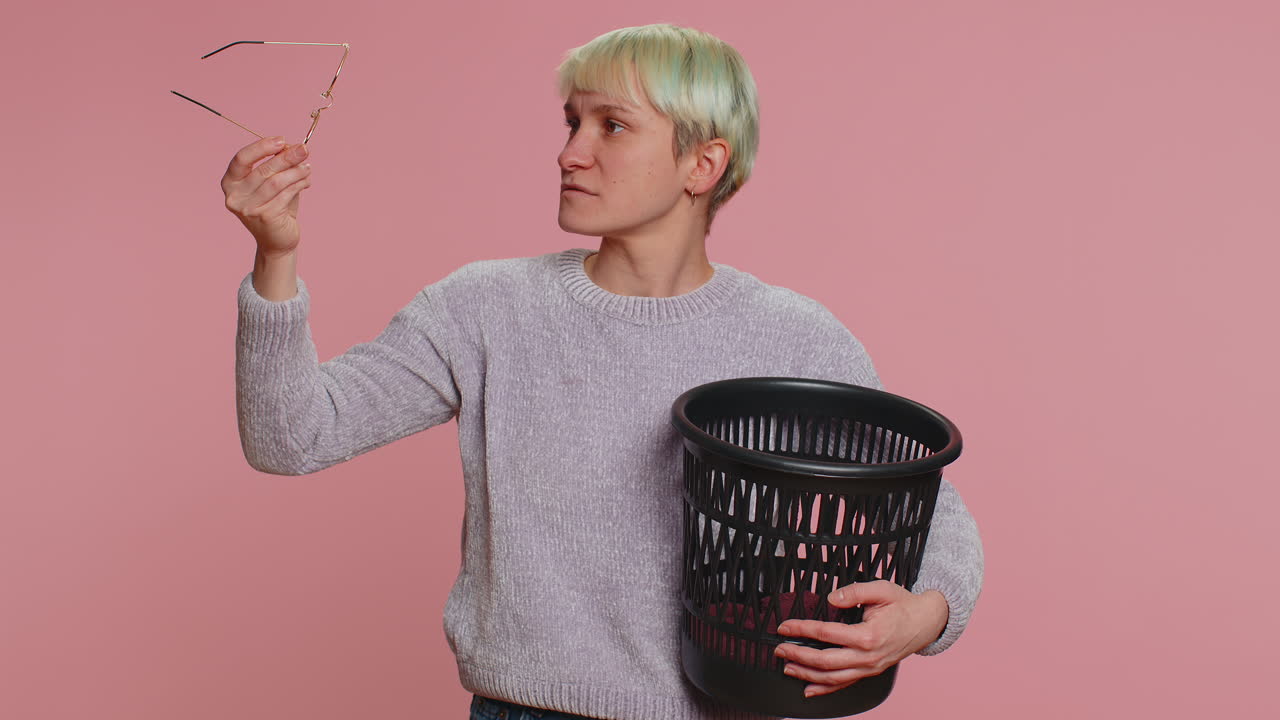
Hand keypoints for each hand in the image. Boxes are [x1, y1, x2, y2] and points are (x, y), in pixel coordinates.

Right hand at [221, 136, 312, 255]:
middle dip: (286, 157)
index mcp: (230, 182)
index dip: (262, 147)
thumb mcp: (273, 182)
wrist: (277, 241)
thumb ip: (278, 165)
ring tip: (307, 167)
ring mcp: (248, 208)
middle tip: (304, 150)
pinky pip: (285, 194)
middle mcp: (235, 196)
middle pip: (262, 170)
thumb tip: (292, 147)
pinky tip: (306, 181)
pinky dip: (298, 184)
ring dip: (295, 172)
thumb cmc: (274, 207)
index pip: (241, 159)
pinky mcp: (264, 217)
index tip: (282, 140)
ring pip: (276, 182)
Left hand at [772, 580, 948, 697]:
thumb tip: (831, 597)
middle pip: (825, 661)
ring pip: (832, 678)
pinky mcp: (870, 672)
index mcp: (868, 635)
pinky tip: (809, 690)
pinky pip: (844, 684)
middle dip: (798, 656)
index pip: (826, 634)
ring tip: (787, 668)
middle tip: (779, 649)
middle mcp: (867, 656)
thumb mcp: (881, 589)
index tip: (784, 627)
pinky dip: (825, 689)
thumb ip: (854, 592)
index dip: (802, 630)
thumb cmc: (902, 604)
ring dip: (807, 675)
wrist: (926, 622)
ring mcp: (869, 668)